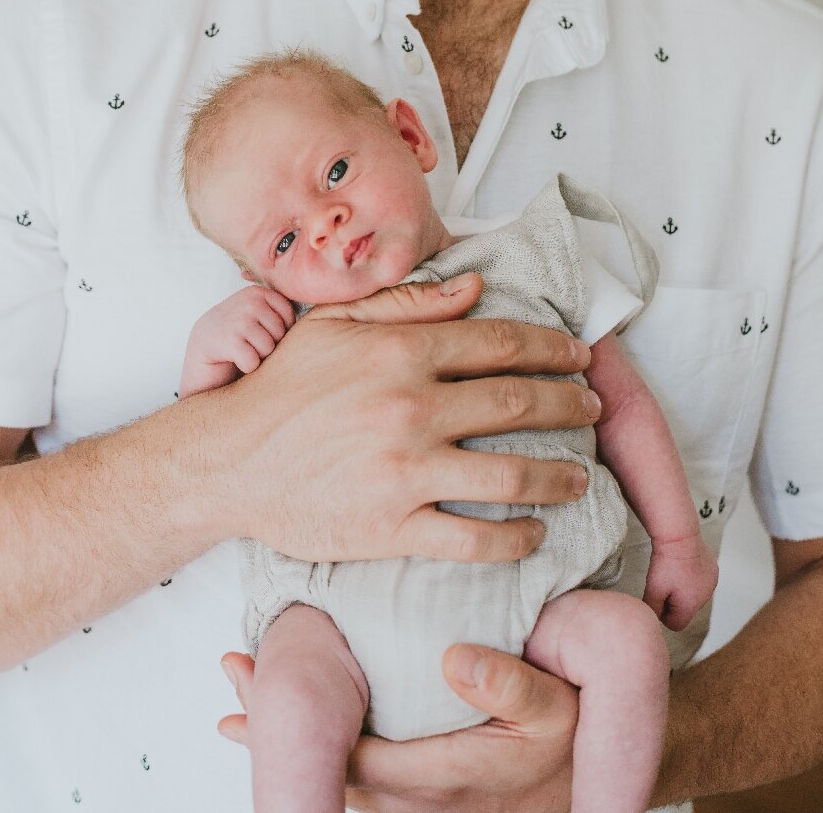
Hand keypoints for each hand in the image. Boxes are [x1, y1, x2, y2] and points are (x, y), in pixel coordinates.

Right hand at [178, 286, 295, 396]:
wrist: (201, 354)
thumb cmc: (236, 338)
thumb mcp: (257, 316)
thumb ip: (280, 311)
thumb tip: (324, 308)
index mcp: (258, 292)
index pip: (290, 316)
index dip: (279, 332)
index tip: (260, 333)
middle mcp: (248, 301)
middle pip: (281, 334)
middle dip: (268, 347)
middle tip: (247, 344)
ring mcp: (237, 319)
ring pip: (269, 349)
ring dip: (256, 358)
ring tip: (240, 351)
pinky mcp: (228, 340)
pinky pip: (254, 362)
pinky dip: (245, 368)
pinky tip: (232, 359)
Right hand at [206, 274, 595, 565]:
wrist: (228, 461)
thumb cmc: (282, 388)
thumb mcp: (336, 325)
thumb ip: (408, 302)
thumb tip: (475, 286)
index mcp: (400, 352)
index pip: (498, 343)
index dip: (550, 348)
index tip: (579, 356)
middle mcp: (410, 407)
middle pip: (517, 403)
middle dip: (569, 404)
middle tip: (593, 409)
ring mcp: (404, 471)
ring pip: (509, 473)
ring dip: (558, 475)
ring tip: (581, 477)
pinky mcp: (393, 526)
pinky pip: (472, 537)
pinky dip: (514, 536)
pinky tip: (532, 532)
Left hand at [219, 643, 577, 811]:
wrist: (599, 779)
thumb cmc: (571, 733)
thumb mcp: (555, 704)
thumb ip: (511, 682)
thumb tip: (455, 659)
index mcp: (444, 775)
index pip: (351, 755)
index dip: (298, 725)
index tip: (256, 680)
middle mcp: (421, 802)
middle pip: (330, 770)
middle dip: (276, 729)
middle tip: (231, 681)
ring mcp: (419, 806)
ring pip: (339, 779)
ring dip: (292, 743)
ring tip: (240, 703)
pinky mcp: (423, 797)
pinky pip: (358, 781)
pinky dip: (319, 753)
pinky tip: (297, 732)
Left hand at [644, 533, 718, 630]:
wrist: (679, 536)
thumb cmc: (666, 561)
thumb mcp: (652, 589)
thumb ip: (652, 608)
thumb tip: (653, 617)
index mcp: (691, 606)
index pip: (676, 624)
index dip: (664, 614)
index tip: (658, 598)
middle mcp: (705, 598)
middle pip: (686, 609)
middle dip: (674, 601)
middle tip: (664, 583)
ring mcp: (712, 583)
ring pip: (694, 595)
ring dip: (684, 589)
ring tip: (673, 572)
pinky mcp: (713, 570)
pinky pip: (701, 581)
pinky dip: (692, 577)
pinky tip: (683, 565)